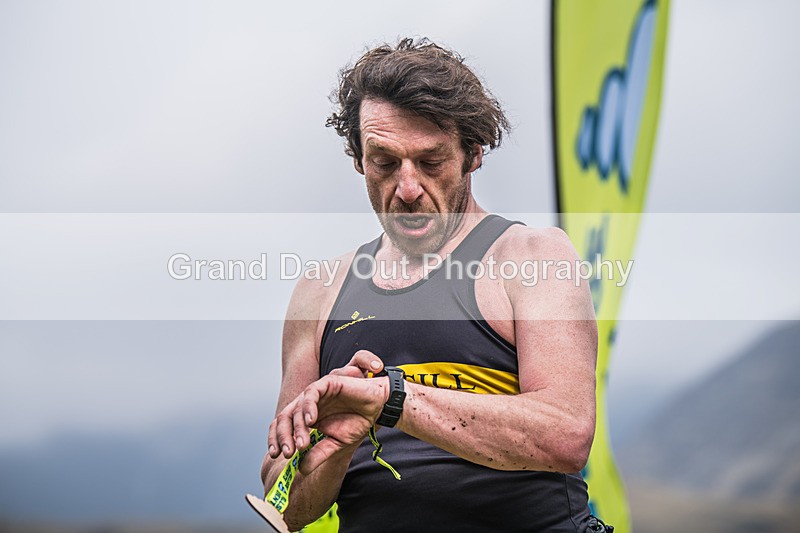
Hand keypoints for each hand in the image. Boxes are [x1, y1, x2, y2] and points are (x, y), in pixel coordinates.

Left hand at [267, 351, 386, 473]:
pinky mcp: (326, 383)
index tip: (276, 455)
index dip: (276, 439)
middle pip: (284, 418)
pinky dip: (308, 407)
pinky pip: (311, 393)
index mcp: (306, 418)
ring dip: (297, 428)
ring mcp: (315, 394)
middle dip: (283, 436)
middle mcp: (307, 405)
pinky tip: (311, 420)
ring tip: (303, 445)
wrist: (378, 407)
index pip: (283, 427)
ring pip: (296, 408)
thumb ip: (318, 454)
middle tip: (288, 453)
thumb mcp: (336, 444)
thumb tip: (301, 469)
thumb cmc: (357, 421)